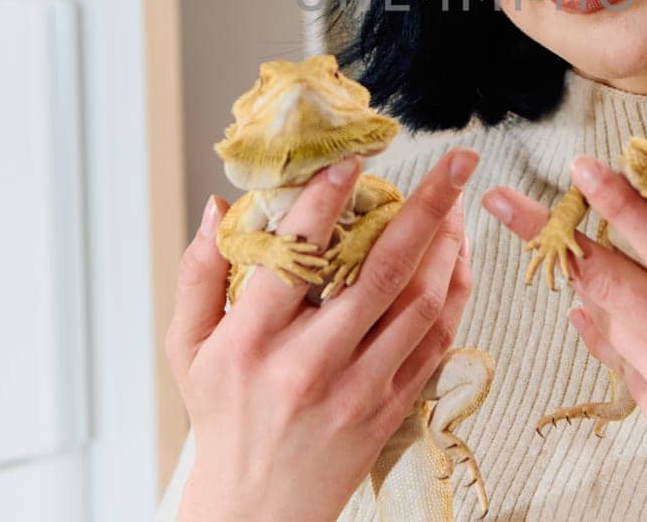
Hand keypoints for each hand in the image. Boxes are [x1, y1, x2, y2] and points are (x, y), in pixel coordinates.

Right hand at [166, 148, 477, 521]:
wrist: (256, 511)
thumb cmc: (223, 419)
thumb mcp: (187, 349)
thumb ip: (199, 274)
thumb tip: (220, 208)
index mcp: (254, 340)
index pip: (299, 255)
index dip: (330, 200)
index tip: (357, 159)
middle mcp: (310, 363)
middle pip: (380, 271)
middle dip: (427, 207)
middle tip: (456, 162)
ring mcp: (358, 388)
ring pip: (420, 304)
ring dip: (448, 246)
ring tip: (458, 202)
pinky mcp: (391, 408)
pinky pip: (436, 342)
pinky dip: (454, 294)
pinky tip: (458, 258)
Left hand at [482, 155, 646, 521]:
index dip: (616, 200)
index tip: (580, 168)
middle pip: (605, 278)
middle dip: (549, 234)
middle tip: (500, 200)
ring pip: (605, 317)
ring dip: (581, 276)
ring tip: (558, 241)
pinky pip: (618, 359)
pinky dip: (604, 326)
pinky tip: (597, 305)